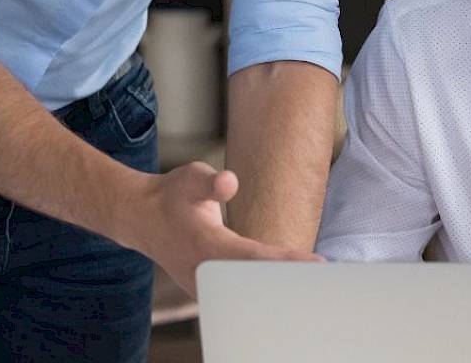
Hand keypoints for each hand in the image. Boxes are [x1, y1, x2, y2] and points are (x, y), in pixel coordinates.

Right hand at [123, 161, 321, 295]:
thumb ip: (210, 181)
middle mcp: (206, 273)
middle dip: (292, 283)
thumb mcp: (189, 176)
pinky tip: (292, 289)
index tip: (316, 263)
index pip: (254, 257)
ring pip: (247, 294)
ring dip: (280, 290)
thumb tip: (230, 183)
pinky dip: (264, 292)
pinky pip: (239, 295)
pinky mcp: (207, 290)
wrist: (143, 219)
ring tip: (318, 285)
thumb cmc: (173, 195)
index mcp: (206, 245)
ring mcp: (205, 286)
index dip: (286, 261)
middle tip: (328, 278)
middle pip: (256, 284)